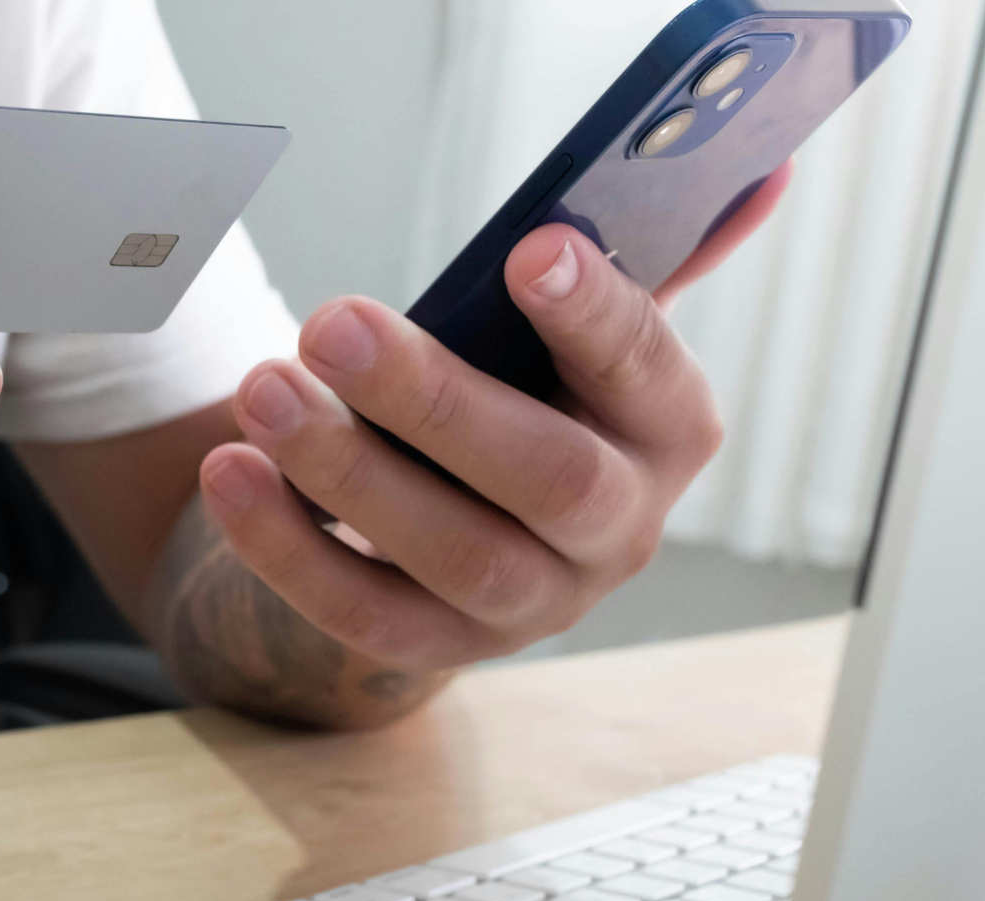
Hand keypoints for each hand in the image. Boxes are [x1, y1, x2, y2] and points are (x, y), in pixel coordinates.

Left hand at [196, 168, 788, 720]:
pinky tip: (232, 473)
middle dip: (433, 399)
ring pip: (451, 554)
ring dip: (347, 473)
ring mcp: (536, 603)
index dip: (596, 315)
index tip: (529, 250)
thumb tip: (753, 169)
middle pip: (545, 476)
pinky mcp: (445, 647)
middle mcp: (620, 529)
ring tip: (263, 392)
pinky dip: (287, 547)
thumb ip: (638, 256)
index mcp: (668, 430)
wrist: (459, 520)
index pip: (648, 371)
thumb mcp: (575, 332)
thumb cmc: (520, 392)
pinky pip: (362, 612)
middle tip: (331, 323)